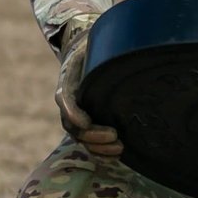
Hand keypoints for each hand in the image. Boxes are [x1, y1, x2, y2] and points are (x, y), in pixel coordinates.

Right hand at [55, 34, 124, 158]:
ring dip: (98, 147)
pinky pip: (89, 144)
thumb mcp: (98, 43)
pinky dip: (100, 152)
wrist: (88, 54)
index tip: (86, 121)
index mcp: (68, 80)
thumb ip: (108, 46)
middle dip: (93, 135)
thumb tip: (132, 45)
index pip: (65, 99)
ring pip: (81, 138)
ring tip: (120, 147)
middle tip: (115, 135)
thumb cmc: (96, 48)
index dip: (73, 113)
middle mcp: (69, 102)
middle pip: (73, 126)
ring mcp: (76, 116)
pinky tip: (116, 154)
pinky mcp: (87, 125)